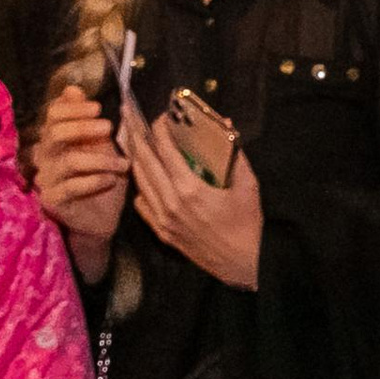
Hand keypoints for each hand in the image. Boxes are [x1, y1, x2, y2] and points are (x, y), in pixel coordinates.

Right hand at [32, 85, 127, 278]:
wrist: (102, 218)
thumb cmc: (103, 178)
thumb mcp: (102, 146)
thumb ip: (89, 120)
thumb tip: (73, 89)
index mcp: (56, 139)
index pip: (53, 115)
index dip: (73, 108)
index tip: (98, 108)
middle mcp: (46, 157)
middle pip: (54, 134)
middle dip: (82, 127)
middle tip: (108, 127)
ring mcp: (47, 179)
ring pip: (68, 161)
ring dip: (100, 158)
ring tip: (123, 163)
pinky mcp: (53, 201)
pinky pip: (72, 187)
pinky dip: (95, 180)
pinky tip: (112, 180)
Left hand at [122, 99, 261, 288]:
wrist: (244, 262)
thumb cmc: (248, 222)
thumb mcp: (247, 184)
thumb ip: (233, 152)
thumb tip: (224, 123)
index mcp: (190, 188)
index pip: (165, 150)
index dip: (160, 129)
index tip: (161, 116)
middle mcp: (170, 202)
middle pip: (144, 162)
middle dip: (137, 137)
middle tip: (131, 118)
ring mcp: (163, 219)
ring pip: (139, 182)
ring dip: (136, 159)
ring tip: (135, 143)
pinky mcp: (162, 232)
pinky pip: (142, 205)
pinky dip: (141, 187)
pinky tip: (147, 178)